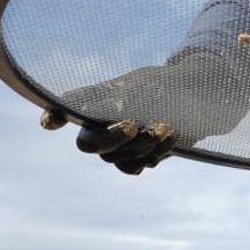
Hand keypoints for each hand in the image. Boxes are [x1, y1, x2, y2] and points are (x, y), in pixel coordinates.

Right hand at [39, 51, 238, 174]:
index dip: (56, 117)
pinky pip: (142, 164)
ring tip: (165, 126)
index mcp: (97, 108)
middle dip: (112, 138)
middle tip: (132, 124)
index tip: (51, 122)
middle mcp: (105, 130)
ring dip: (143, 144)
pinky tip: (172, 136)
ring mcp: (124, 147)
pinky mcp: (144, 157)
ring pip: (120, 158)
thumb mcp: (131, 86)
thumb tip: (50, 121)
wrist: (199, 95)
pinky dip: (157, 152)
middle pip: (91, 145)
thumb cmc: (161, 85)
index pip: (69, 113)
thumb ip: (97, 101)